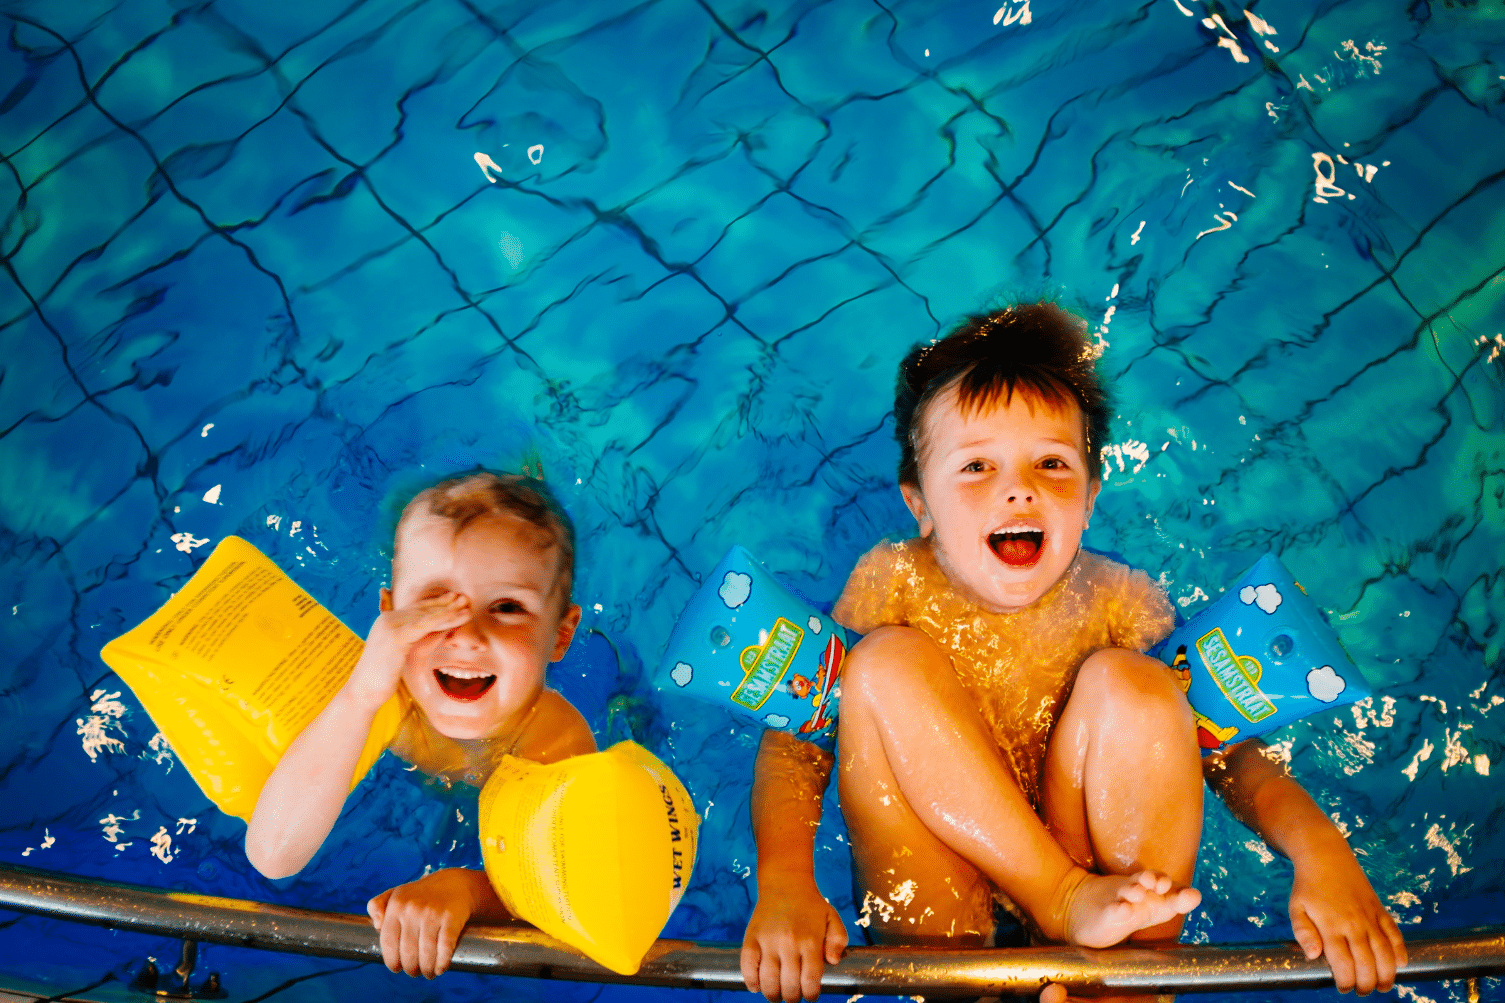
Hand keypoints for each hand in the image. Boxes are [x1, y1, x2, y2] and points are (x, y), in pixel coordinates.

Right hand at [348, 592, 468, 709]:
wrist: (364, 691)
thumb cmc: (383, 676)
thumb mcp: (403, 653)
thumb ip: (419, 638)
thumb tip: (442, 628)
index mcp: (386, 620)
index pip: (415, 608)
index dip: (436, 602)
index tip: (454, 598)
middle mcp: (387, 619)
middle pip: (422, 608)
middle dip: (445, 603)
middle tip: (465, 597)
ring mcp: (390, 626)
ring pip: (426, 615)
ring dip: (449, 609)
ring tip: (467, 605)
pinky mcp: (396, 637)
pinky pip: (425, 625)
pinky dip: (443, 620)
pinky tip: (457, 617)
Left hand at [367, 868, 492, 977]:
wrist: (456, 884)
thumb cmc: (423, 895)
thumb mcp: (397, 894)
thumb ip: (377, 906)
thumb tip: (377, 926)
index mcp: (396, 904)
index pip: (388, 943)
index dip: (392, 962)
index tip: (397, 968)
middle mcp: (413, 908)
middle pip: (408, 953)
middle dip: (411, 969)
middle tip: (415, 971)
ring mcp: (432, 913)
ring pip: (426, 954)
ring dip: (427, 970)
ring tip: (428, 972)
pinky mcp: (451, 918)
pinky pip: (445, 948)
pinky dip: (442, 963)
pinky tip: (440, 968)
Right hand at [740, 877, 847, 1002]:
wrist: (785, 883)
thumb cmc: (811, 905)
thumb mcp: (832, 919)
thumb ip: (838, 941)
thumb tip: (833, 962)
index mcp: (810, 940)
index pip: (810, 981)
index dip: (811, 995)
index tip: (810, 996)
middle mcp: (788, 942)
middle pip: (789, 986)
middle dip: (793, 998)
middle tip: (794, 996)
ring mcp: (767, 941)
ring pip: (768, 981)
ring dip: (772, 995)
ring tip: (777, 995)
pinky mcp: (751, 938)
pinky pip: (747, 967)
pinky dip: (751, 981)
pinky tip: (757, 986)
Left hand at [1289, 841, 1407, 993]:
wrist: (1326, 856)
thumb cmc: (1308, 886)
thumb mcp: (1296, 908)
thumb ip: (1303, 933)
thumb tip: (1313, 956)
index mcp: (1331, 926)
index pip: (1343, 964)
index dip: (1345, 981)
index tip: (1342, 988)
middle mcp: (1354, 924)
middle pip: (1367, 963)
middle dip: (1367, 983)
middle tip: (1363, 991)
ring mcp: (1370, 917)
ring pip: (1385, 952)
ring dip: (1387, 974)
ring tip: (1384, 986)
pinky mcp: (1380, 910)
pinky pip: (1395, 933)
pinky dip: (1400, 950)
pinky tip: (1401, 964)